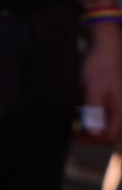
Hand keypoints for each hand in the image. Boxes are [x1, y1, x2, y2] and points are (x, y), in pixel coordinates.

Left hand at [82, 22, 121, 143]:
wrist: (106, 49)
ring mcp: (116, 105)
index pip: (109, 135)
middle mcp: (120, 109)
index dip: (93, 140)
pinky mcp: (110, 100)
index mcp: (120, 109)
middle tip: (72, 134)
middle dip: (90, 136)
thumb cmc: (101, 68)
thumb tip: (95, 132)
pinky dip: (91, 117)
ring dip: (90, 127)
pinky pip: (103, 114)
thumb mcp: (94, 89)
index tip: (75, 137)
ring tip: (73, 126)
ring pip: (105, 124)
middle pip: (108, 133)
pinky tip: (78, 114)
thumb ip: (94, 110)